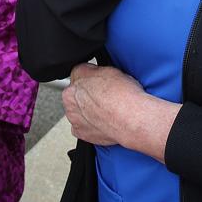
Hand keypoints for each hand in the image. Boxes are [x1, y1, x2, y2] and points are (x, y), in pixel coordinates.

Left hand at [63, 63, 179, 161]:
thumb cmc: (124, 95)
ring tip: (106, 111)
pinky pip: (82, 126)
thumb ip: (96, 70)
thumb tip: (95, 72)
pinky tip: (104, 122)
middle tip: (105, 98)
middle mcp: (71, 98)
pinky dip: (91, 125)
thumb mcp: (111, 69)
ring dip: (88, 110)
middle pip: (76, 93)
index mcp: (77, 77)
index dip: (93, 77)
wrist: (131, 119)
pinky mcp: (80, 132)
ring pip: (78, 110)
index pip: (80, 73)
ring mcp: (74, 116)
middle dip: (87, 95)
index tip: (101, 83)